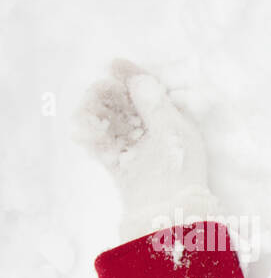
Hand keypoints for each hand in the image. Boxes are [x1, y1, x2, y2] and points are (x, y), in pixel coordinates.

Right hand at [74, 58, 219, 241]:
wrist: (168, 213)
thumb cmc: (180, 171)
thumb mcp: (173, 131)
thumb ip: (154, 104)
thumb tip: (138, 77)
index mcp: (172, 121)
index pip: (149, 90)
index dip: (131, 75)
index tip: (114, 65)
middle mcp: (152, 131)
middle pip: (122, 101)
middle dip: (108, 93)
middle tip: (101, 91)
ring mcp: (133, 147)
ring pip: (106, 119)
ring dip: (93, 111)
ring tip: (89, 116)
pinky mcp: (117, 164)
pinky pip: (98, 143)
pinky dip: (88, 134)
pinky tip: (84, 133)